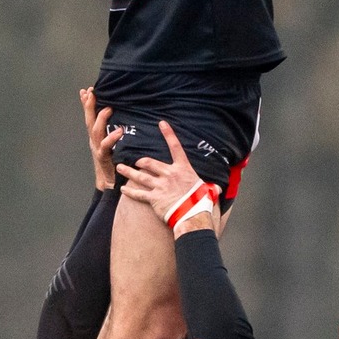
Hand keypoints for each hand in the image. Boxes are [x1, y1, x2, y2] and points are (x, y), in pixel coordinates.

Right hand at [81, 88, 121, 191]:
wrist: (110, 182)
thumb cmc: (114, 162)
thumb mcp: (112, 144)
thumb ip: (113, 131)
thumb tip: (121, 117)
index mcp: (96, 137)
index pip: (89, 117)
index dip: (87, 104)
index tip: (86, 90)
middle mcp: (94, 141)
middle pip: (89, 121)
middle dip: (89, 106)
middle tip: (91, 93)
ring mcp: (98, 149)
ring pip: (95, 131)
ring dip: (100, 119)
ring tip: (108, 108)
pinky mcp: (104, 158)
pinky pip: (106, 146)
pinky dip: (112, 138)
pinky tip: (119, 131)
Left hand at [116, 121, 217, 235]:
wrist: (192, 215)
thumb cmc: (201, 203)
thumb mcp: (208, 191)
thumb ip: (210, 188)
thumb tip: (218, 190)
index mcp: (182, 169)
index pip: (175, 147)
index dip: (168, 134)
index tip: (161, 124)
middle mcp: (169, 174)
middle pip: (150, 163)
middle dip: (141, 161)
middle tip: (136, 161)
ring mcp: (160, 186)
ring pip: (140, 176)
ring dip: (129, 172)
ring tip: (120, 168)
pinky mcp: (153, 198)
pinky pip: (138, 193)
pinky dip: (129, 192)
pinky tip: (123, 190)